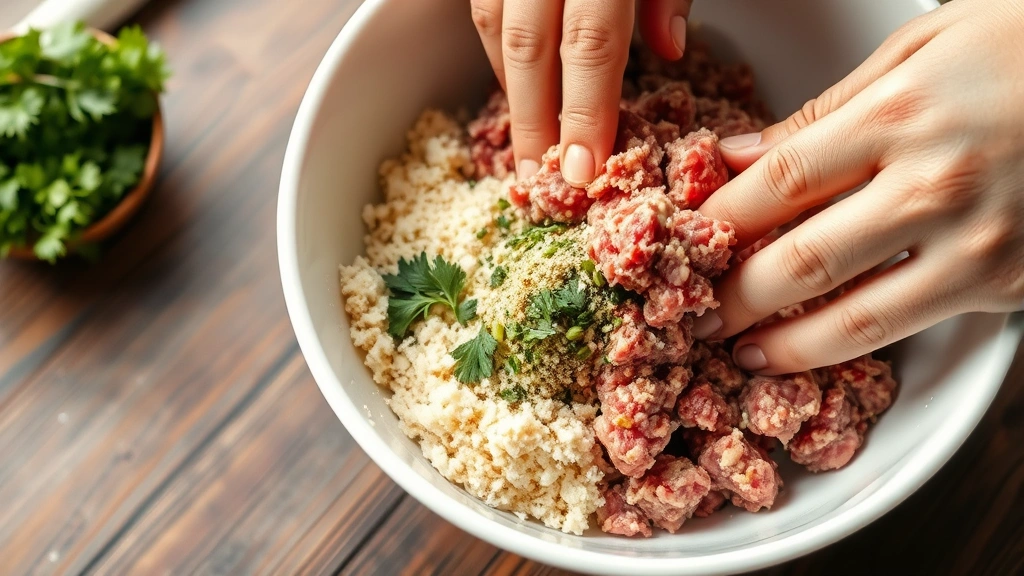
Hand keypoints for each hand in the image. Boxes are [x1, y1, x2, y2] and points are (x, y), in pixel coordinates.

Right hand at [471, 0, 693, 184]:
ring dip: (512, 91)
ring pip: (496, 29)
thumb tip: (669, 47)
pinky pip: (484, 8)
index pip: (591, 42)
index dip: (586, 110)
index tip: (583, 170)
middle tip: (540, 181)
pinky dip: (499, 51)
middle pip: (530, 47)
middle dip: (534, 120)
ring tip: (528, 142)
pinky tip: (518, 85)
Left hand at [694, 0, 1023, 374]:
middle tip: (688, 316)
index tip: (681, 242)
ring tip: (740, 352)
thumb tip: (736, 156)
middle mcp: (932, 188)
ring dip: (782, 345)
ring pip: (852, 318)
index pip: (776, 184)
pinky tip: (810, 347)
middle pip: (798, 261)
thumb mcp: (920, 48)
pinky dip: (847, 344)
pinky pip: (907, 325)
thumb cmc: (1020, 48)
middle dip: (730, 297)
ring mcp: (975, 245)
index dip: (716, 221)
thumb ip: (824, 112)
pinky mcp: (1005, 285)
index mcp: (899, 116)